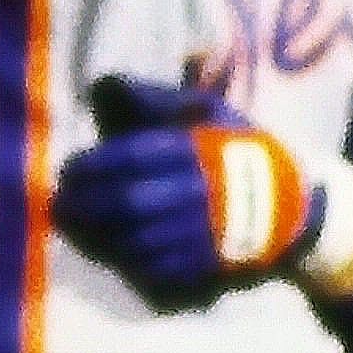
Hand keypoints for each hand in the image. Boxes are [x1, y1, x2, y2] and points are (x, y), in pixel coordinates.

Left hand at [61, 78, 352, 306]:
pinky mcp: (200, 266)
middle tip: (59, 202)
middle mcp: (196, 194)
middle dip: (83, 203)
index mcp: (197, 151)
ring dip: (94, 234)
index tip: (68, 168)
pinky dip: (122, 259)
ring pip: (133, 239)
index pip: (131, 158)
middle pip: (126, 203)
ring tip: (72, 224)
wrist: (293, 208)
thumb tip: (105, 84)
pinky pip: (151, 268)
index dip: (91, 166)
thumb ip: (157, 98)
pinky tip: (105, 246)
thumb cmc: (242, 151)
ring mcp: (199, 235)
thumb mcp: (210, 112)